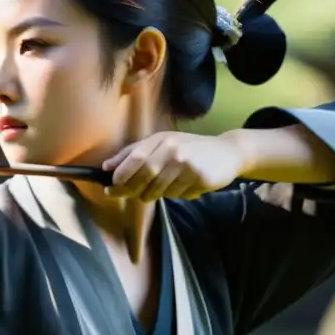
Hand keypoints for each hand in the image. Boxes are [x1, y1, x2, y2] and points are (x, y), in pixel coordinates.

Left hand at [101, 132, 244, 201]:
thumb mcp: (161, 144)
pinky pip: (178, 195)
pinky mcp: (200, 177)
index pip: (134, 158)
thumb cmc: (189, 148)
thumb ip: (133, 153)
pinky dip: (176, 195)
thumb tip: (106, 166)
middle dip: (131, 189)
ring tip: (162, 187)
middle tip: (125, 195)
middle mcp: (173, 149)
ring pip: (159, 190)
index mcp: (161, 139)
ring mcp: (187, 163)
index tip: (110, 187)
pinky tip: (184, 186)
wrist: (228, 151)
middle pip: (144, 176)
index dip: (120, 175)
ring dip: (154, 194)